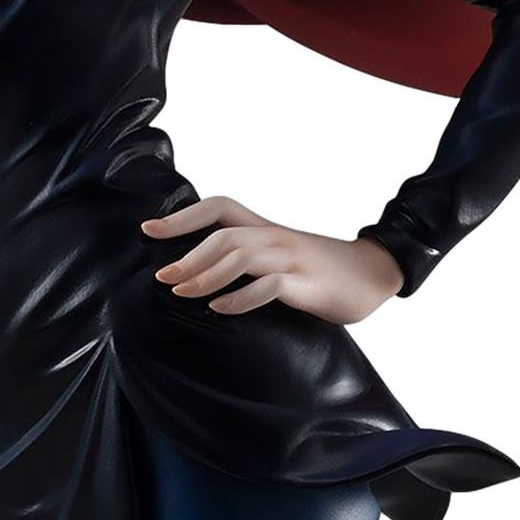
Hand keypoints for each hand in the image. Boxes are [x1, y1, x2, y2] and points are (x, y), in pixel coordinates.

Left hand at [141, 195, 404, 327]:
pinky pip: (269, 286)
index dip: (183, 217)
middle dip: (188, 254)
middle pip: (224, 235)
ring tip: (182, 293)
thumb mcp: (279, 258)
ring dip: (207, 275)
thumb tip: (198, 273)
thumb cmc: (317, 272)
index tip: (148, 229)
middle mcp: (275, 237)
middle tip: (162, 276)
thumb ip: (247, 260)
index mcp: (265, 229)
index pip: (218, 208)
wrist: (370, 275)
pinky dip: (241, 298)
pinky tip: (220, 311)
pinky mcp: (307, 285)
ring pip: (242, 255)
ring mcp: (291, 259)